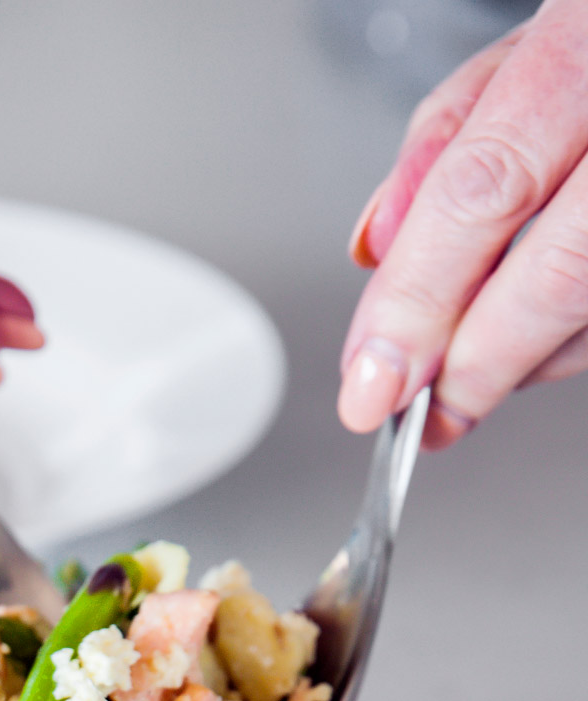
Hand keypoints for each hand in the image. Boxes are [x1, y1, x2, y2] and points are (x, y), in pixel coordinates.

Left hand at [339, 0, 587, 447]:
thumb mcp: (518, 51)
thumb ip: (444, 142)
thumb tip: (378, 247)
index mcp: (586, 47)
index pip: (483, 192)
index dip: (418, 302)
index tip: (372, 379)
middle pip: (553, 274)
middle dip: (471, 365)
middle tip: (417, 416)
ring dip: (518, 362)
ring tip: (471, 366)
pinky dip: (564, 343)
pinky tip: (534, 335)